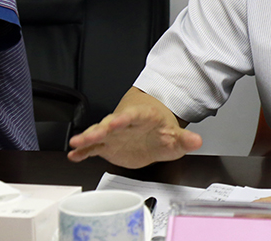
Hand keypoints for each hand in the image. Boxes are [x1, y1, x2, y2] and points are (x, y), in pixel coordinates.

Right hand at [67, 88, 201, 168]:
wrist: (150, 127)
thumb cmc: (160, 128)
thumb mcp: (175, 135)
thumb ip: (185, 139)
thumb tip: (197, 141)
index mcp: (142, 117)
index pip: (134, 116)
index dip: (126, 118)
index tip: (119, 121)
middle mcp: (124, 123)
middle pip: (111, 123)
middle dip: (102, 128)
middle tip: (93, 133)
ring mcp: (114, 134)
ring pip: (98, 134)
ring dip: (87, 138)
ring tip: (76, 142)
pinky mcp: (106, 145)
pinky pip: (92, 147)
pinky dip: (82, 151)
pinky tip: (73, 154)